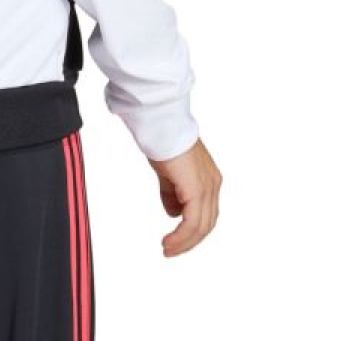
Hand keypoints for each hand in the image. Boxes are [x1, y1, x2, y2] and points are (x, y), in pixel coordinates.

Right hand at [147, 137, 220, 256]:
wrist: (160, 122)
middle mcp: (212, 185)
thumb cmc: (161, 138)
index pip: (205, 212)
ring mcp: (207, 188)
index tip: (175, 239)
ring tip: (167, 249)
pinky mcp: (196, 190)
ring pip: (201, 227)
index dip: (191, 229)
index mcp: (208, 178)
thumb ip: (171, 192)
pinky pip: (192, 223)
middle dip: (188, 241)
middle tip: (170, 250)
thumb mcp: (167, 171)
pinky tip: (169, 242)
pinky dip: (181, 237)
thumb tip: (173, 213)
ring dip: (184, 243)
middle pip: (206, 224)